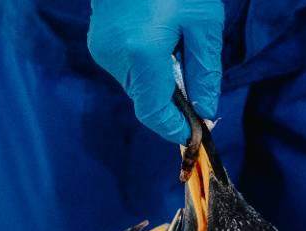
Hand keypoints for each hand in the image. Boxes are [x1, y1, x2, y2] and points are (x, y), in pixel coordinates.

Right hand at [88, 0, 223, 143]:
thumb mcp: (203, 20)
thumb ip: (205, 71)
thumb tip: (206, 110)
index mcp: (142, 52)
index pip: (154, 113)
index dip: (174, 129)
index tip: (193, 135)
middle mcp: (115, 57)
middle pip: (146, 101)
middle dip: (172, 103)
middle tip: (197, 92)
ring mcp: (102, 49)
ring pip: (137, 86)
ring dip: (160, 82)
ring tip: (177, 51)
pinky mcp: (99, 42)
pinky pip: (128, 69)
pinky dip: (147, 67)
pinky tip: (159, 42)